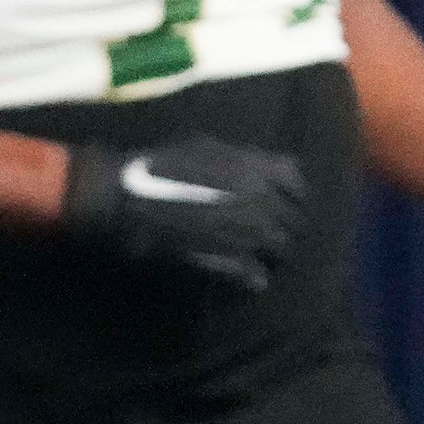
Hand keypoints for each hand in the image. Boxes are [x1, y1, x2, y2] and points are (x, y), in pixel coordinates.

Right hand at [62, 136, 306, 292]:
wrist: (125, 197)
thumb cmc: (159, 165)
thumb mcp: (205, 146)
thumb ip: (246, 158)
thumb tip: (278, 166)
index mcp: (255, 169)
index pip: (298, 182)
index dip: (293, 191)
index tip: (286, 199)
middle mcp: (261, 201)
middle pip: (296, 219)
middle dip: (287, 224)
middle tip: (273, 231)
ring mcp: (249, 234)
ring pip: (283, 249)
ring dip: (274, 251)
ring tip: (261, 254)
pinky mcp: (230, 262)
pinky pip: (258, 275)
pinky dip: (255, 277)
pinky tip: (248, 276)